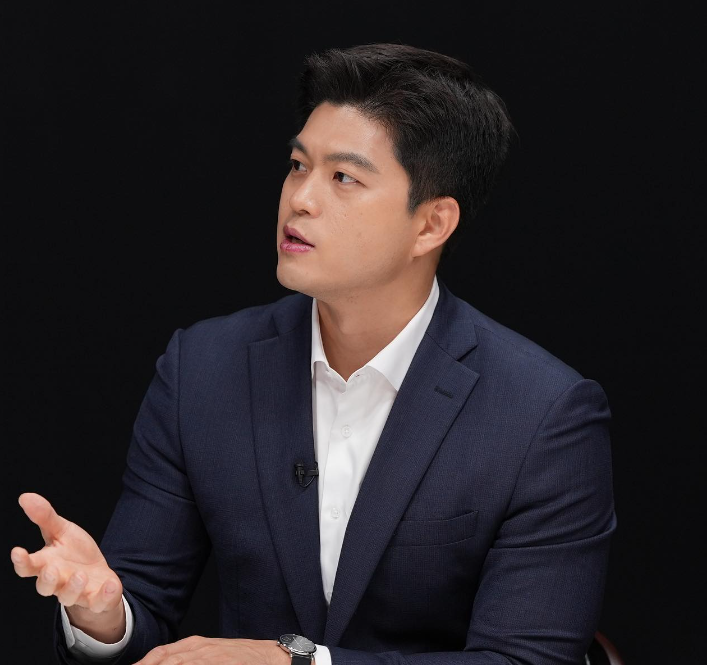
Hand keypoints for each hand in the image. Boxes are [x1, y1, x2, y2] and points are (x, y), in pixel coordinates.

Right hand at [10, 493, 124, 635]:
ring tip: (80, 574)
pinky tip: (110, 584)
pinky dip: (104, 596)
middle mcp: (58, 582)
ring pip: (68, 597)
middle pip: (44, 588)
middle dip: (46, 580)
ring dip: (74, 587)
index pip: (28, 567)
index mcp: (46, 564)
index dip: (21, 561)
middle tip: (50, 569)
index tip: (17, 551)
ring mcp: (77, 593)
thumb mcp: (62, 531)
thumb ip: (44, 517)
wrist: (97, 575)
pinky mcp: (97, 599)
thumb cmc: (74, 552)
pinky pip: (99, 602)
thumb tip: (25, 496)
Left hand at [133, 637, 291, 664]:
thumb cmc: (243, 659)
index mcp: (195, 645)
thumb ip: (190, 657)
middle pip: (162, 660)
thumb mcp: (213, 653)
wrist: (275, 659)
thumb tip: (165, 661)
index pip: (159, 655)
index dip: (142, 663)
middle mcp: (198, 650)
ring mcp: (208, 659)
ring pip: (174, 663)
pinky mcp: (219, 663)